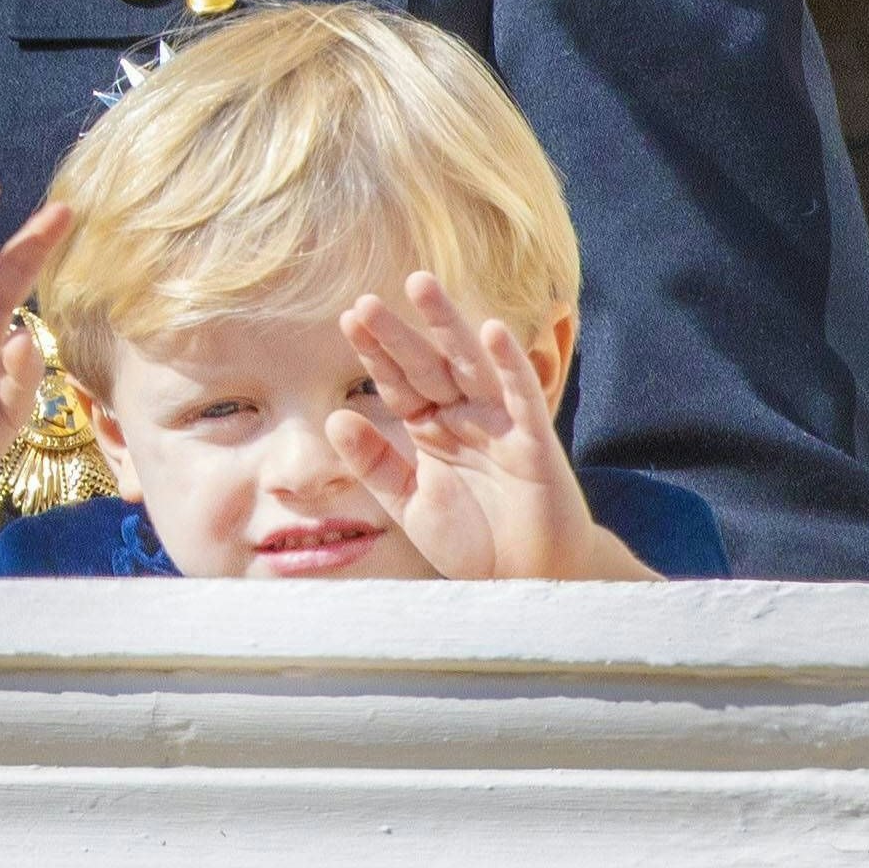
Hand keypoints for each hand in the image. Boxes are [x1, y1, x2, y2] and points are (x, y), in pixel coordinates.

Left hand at [332, 274, 651, 580]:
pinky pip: (522, 395)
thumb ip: (374, 463)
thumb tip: (333, 417)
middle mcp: (464, 417)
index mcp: (431, 428)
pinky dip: (509, 363)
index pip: (398, 381)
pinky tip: (492, 330)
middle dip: (399, 333)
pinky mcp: (535, 441)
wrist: (525, 581)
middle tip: (366, 300)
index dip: (375, 352)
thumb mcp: (408, 503)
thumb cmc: (472, 540)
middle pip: (427, 365)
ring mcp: (500, 424)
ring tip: (421, 286)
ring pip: (470, 365)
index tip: (349, 319)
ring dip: (448, 327)